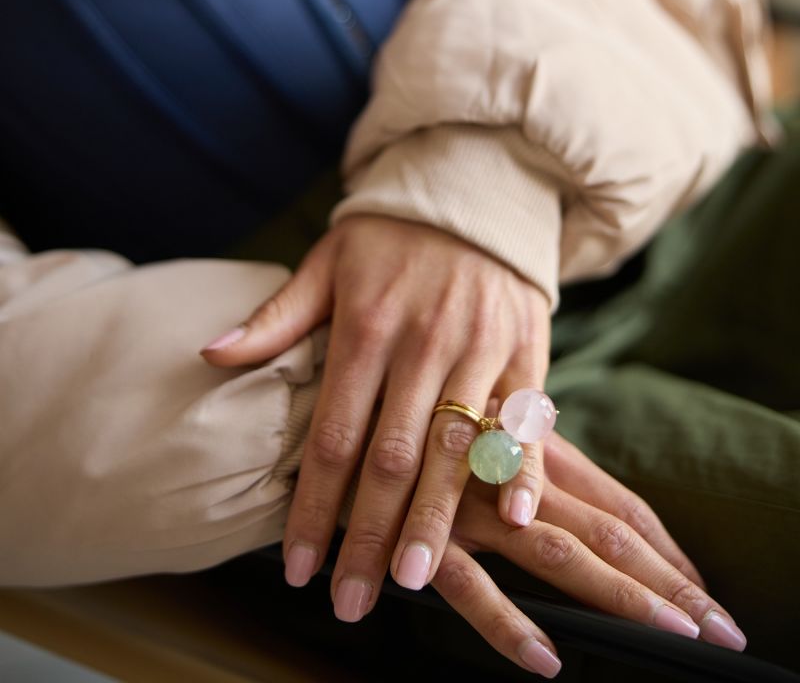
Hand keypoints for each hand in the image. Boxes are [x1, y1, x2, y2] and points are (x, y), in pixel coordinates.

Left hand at [202, 215, 550, 617]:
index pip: (333, 436)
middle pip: (393, 458)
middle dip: (371, 536)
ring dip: (438, 520)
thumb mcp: (327, 262)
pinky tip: (516, 521)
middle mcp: (424, 344)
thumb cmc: (390, 235)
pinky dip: (522, 469)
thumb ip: (275, 317)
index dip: (312, 506)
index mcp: (366, 327)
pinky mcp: (524, 349)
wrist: (473, 191)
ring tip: (417, 581)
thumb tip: (209, 354)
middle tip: (353, 601)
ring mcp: (479, 348)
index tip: (296, 567)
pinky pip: (526, 418)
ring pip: (456, 450)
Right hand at [431, 432, 745, 676]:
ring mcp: (468, 506)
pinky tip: (545, 659)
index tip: (701, 584)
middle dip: (665, 581)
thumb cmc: (403, 421)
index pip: (613, 499)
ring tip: (672, 640)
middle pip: (603, 529)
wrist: (328, 413)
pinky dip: (509, 624)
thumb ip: (515, 452)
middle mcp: (507, 475)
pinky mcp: (419, 537)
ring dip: (618, 598)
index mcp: (527, 448)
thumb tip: (556, 481)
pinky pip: (470, 586)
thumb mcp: (468, 427)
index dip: (662, 544)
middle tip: (720, 629)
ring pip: (556, 554)